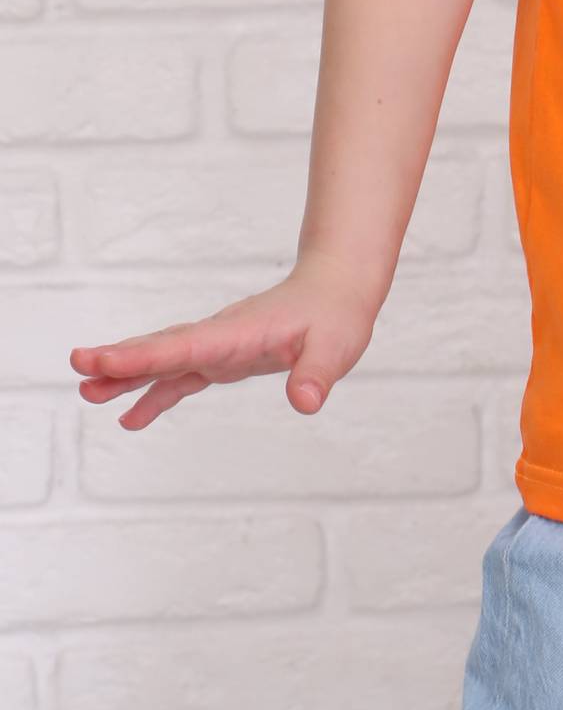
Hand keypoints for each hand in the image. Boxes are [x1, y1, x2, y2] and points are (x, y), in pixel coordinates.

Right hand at [69, 269, 378, 430]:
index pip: (183, 345)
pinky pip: (180, 377)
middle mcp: (220, 337)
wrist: (336, 291)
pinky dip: (154, 395)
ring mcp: (217, 346)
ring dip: (127, 378)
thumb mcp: (335, 347)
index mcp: (239, 332)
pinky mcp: (222, 358)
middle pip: (163, 349)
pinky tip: (130, 418)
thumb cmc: (336, 317)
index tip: (100, 359)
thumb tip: (306, 403)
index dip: (142, 355)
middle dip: (121, 361)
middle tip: (78, 370)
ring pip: (164, 361)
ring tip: (87, 395)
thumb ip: (317, 374)